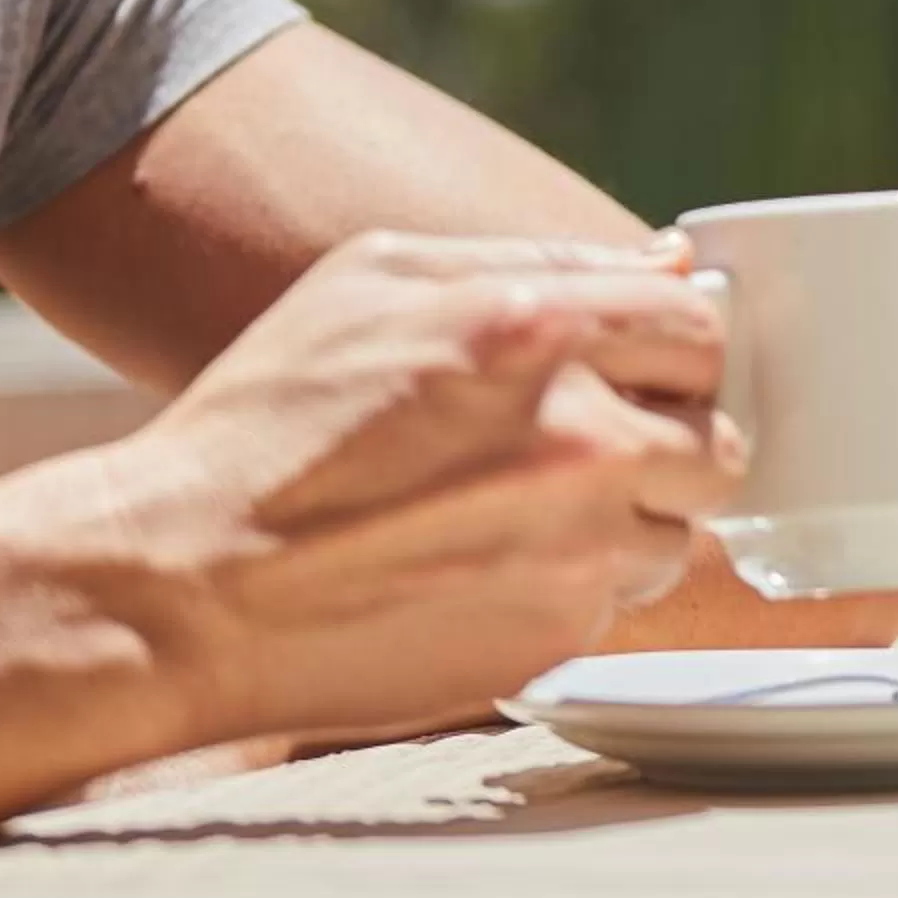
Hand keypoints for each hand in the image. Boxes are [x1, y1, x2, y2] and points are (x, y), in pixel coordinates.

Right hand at [100, 230, 743, 745]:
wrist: (179, 586)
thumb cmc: (267, 419)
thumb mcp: (375, 281)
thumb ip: (539, 260)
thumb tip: (668, 262)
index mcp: (538, 330)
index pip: (700, 327)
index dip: (675, 346)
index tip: (642, 366)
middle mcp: (578, 441)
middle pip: (719, 441)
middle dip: (670, 441)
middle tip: (594, 446)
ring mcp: (574, 549)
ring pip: (681, 534)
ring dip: (630, 523)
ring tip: (523, 514)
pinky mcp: (553, 636)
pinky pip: (618, 603)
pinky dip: (575, 587)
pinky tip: (487, 568)